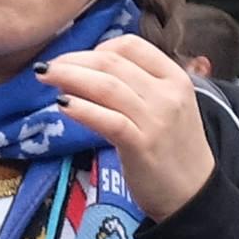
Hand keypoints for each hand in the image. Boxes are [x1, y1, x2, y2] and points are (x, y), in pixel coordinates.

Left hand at [38, 33, 215, 210]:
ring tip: (45, 77)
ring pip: (106, 87)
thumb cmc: (172, 149)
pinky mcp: (141, 145)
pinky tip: (61, 105)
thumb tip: (89, 69)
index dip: (98, 47)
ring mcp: (155, 119)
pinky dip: (82, 109)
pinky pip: (107, 120)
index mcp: (174, 77)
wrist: (193, 193)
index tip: (77, 59)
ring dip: (70, 77)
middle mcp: (167, 93)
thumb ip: (138, 85)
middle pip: (112, 63)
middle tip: (48, 67)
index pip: (131, 45)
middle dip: (74, 61)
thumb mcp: (166, 107)